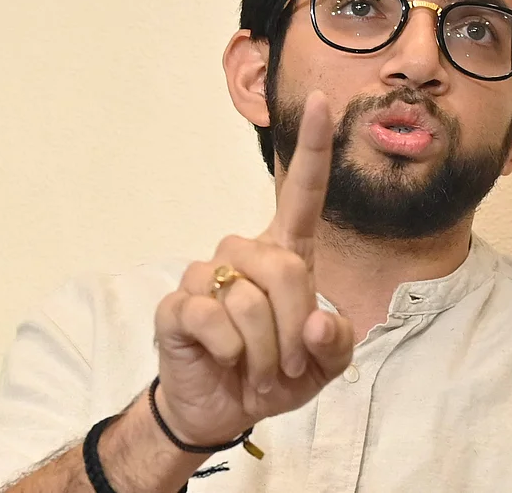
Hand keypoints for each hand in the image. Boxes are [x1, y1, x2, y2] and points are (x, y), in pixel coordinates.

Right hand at [151, 90, 354, 446]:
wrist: (223, 409)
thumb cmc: (276, 373)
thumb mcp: (324, 367)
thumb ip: (335, 343)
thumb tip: (315, 322)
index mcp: (286, 253)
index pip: (303, 193)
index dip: (315, 148)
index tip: (325, 101)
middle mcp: (245, 253)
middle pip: (286, 268)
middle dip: (296, 328)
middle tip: (290, 366)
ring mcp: (206, 275)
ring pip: (249, 298)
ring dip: (265, 349)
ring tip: (260, 370)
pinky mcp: (177, 305)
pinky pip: (211, 317)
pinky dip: (230, 351)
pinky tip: (225, 359)